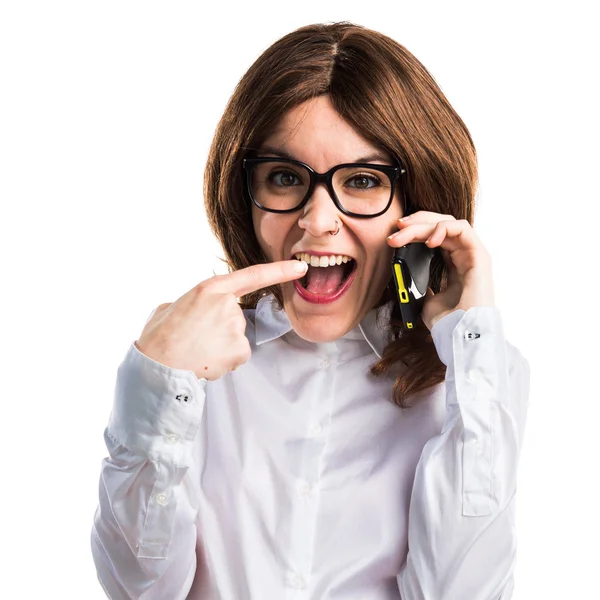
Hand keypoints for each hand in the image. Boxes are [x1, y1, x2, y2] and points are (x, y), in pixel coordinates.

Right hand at [135, 260, 307, 379]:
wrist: (157, 366)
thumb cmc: (158, 338)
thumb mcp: (169, 308)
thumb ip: (188, 303)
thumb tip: (187, 309)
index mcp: (211, 289)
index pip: (253, 275)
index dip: (280, 271)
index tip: (301, 268)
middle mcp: (228, 305)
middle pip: (237, 318)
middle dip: (221, 330)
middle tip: (197, 339)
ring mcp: (236, 327)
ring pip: (236, 339)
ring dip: (221, 347)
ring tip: (197, 351)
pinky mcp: (241, 349)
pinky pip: (238, 355)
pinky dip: (225, 361)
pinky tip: (207, 361)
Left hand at [387, 211, 495, 330]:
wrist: (461, 335)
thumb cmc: (447, 322)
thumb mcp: (425, 299)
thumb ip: (419, 284)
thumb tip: (404, 275)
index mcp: (452, 263)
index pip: (433, 236)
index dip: (414, 231)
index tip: (394, 235)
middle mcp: (462, 255)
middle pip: (438, 226)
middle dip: (414, 224)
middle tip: (395, 229)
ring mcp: (471, 253)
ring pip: (447, 223)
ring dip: (422, 224)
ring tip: (403, 232)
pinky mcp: (479, 254)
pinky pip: (461, 229)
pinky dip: (442, 228)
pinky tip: (428, 240)